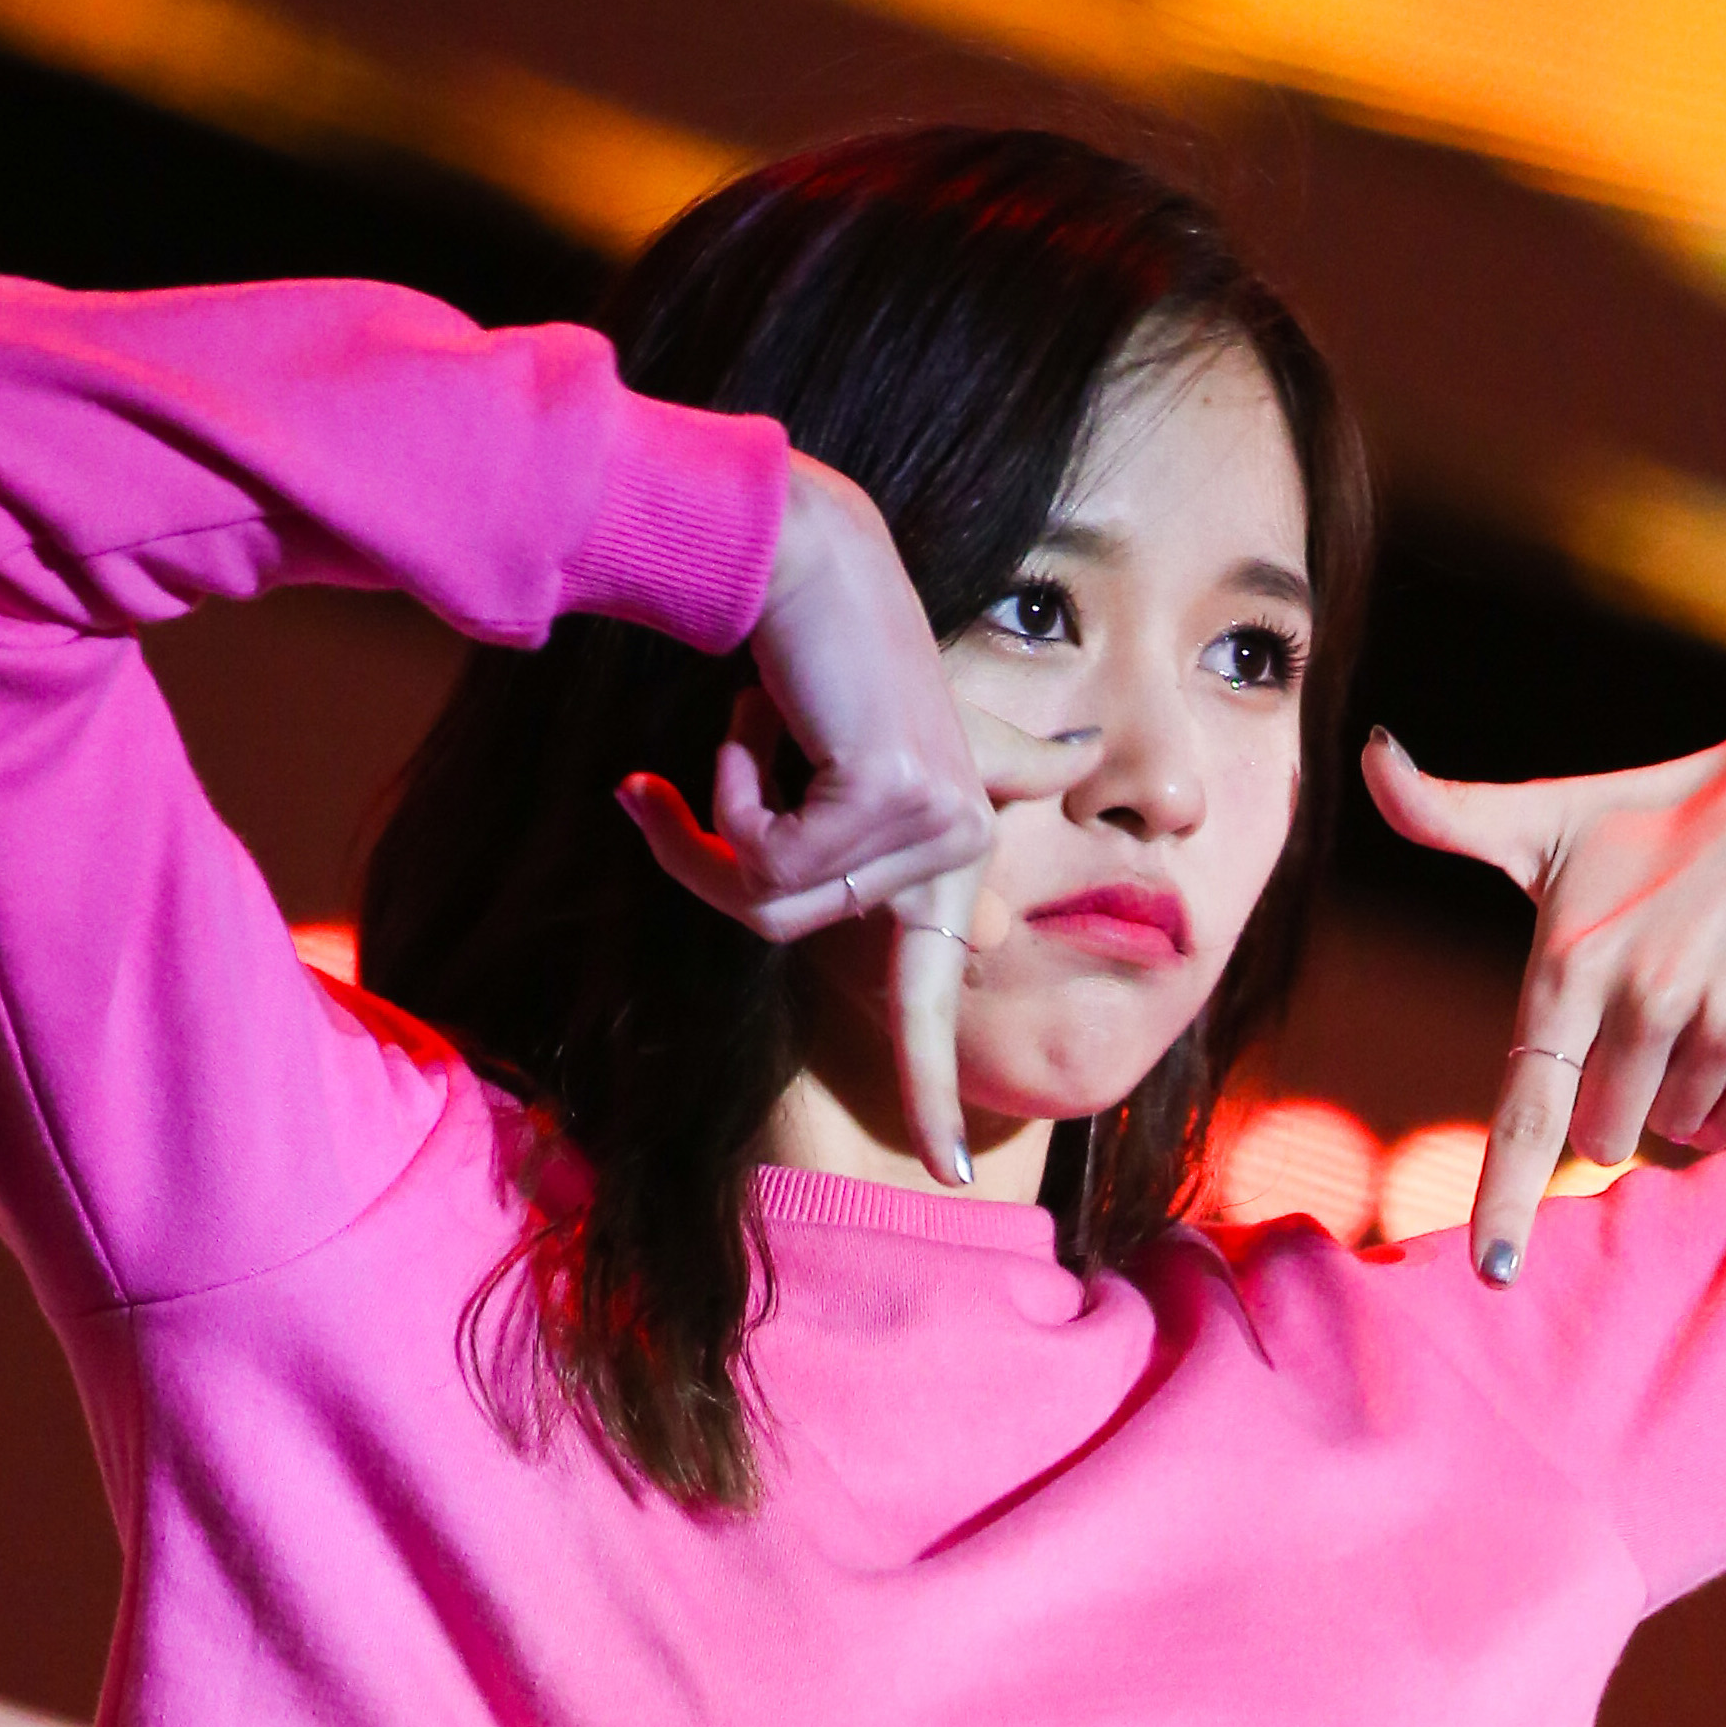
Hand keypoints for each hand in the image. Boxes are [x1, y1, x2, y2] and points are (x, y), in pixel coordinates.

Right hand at [617, 455, 1093, 1182]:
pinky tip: (749, 722)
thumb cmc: (812, 651)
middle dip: (710, 867)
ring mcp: (937, 819)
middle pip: (792, 935)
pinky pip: (770, 860)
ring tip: (724, 740)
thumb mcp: (859, 750)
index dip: (931, 1084)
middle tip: (660, 795)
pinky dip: (728, 796)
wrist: (797, 554)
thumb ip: (934, 797)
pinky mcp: (897, 795)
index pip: (934, 990)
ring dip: (712, 825)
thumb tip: (1066, 775)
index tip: (952, 1172)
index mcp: (951, 845)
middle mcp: (961, 838)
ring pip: (773, 903)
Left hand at [1366, 705, 1725, 1281]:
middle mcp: (1645, 998)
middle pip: (1604, 1136)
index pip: (1528, 1109)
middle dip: (1615, 1097)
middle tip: (1644, 1009)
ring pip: (1675, 1130)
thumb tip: (1368, 754)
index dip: (1509, 1199)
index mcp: (1568, 964)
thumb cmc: (1655, 823)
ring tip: (1699, 996)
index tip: (1495, 1272)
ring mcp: (1724, 1019)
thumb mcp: (1550, 820)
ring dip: (1679, 1089)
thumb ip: (1448, 815)